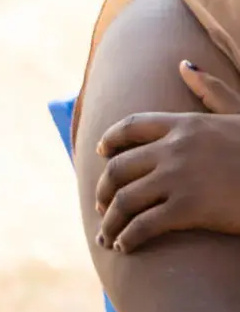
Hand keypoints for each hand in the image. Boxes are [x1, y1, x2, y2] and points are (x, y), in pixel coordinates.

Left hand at [95, 60, 239, 252]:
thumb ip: (213, 91)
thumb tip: (184, 64)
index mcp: (187, 124)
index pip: (130, 126)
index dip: (109, 140)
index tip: (99, 153)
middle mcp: (176, 148)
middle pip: (117, 167)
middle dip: (103, 189)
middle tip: (102, 205)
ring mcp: (180, 178)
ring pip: (123, 200)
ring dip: (110, 221)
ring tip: (108, 235)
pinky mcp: (188, 209)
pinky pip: (142, 225)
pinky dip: (127, 238)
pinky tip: (125, 247)